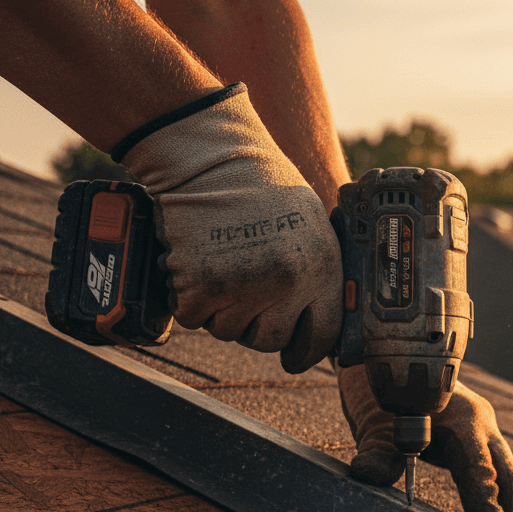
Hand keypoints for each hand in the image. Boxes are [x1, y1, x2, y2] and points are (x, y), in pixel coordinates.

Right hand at [119, 85, 342, 373]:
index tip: (295, 354)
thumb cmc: (261, 185)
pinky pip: (194, 318)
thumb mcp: (312, 226)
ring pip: (229, 330)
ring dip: (222, 309)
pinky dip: (190, 299)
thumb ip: (319, 274)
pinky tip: (199, 265)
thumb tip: (319, 319)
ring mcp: (241, 289)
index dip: (306, 348)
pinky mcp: (199, 289)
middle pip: (269, 340)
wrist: (209, 156)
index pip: (322, 336)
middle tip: (246, 289)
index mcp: (320, 269)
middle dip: (256, 322)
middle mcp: (285, 285)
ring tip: (223, 266)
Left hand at [338, 365, 512, 511]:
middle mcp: (484, 427)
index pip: (481, 469)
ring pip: (510, 478)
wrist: (395, 365)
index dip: (489, 503)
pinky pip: (501, 475)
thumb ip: (377, 450)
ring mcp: (487, 434)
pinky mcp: (482, 442)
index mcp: (464, 421)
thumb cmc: (386, 397)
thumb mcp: (377, 422)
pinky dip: (508, 502)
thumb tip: (367, 473)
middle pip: (508, 477)